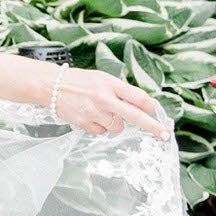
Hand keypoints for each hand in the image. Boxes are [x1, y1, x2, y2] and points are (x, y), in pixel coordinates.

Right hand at [35, 64, 167, 138]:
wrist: (51, 86)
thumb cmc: (79, 81)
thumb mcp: (102, 79)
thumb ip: (121, 91)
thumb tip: (141, 105)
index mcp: (111, 84)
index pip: (138, 97)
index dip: (150, 107)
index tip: (156, 113)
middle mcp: (104, 99)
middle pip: (134, 115)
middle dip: (152, 126)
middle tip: (165, 135)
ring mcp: (95, 113)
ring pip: (118, 127)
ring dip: (115, 123)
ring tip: (102, 112)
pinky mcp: (85, 124)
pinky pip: (102, 131)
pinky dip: (100, 126)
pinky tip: (91, 116)